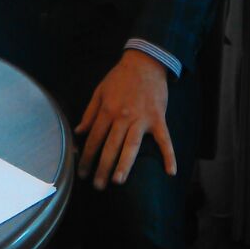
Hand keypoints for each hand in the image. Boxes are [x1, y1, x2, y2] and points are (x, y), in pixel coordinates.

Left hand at [75, 49, 174, 190]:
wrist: (145, 62)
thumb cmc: (120, 77)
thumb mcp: (100, 91)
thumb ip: (89, 113)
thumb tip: (79, 132)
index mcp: (107, 110)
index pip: (94, 138)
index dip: (87, 156)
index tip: (82, 172)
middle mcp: (123, 116)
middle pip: (111, 146)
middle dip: (102, 167)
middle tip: (98, 186)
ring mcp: (142, 118)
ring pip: (132, 145)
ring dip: (124, 164)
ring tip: (118, 181)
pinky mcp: (158, 118)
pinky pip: (164, 140)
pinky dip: (169, 155)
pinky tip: (170, 172)